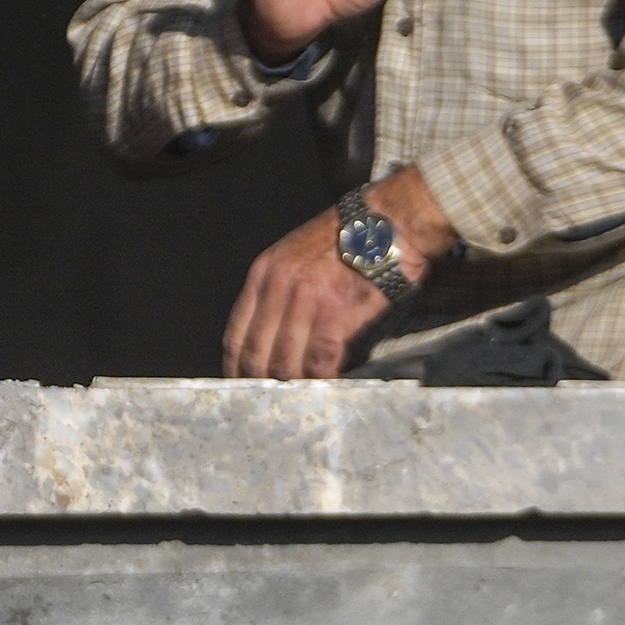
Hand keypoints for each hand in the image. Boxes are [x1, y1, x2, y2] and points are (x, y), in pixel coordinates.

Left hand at [222, 170, 456, 380]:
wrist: (388, 222)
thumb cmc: (347, 237)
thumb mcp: (295, 253)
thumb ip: (278, 290)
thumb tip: (271, 333)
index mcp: (265, 274)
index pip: (236, 335)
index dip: (237, 368)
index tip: (243, 384)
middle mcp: (279, 289)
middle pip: (257, 356)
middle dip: (261, 385)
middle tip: (270, 403)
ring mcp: (307, 304)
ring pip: (285, 365)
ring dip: (292, 388)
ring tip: (299, 401)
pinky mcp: (337, 317)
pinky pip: (320, 364)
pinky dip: (321, 382)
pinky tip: (326, 388)